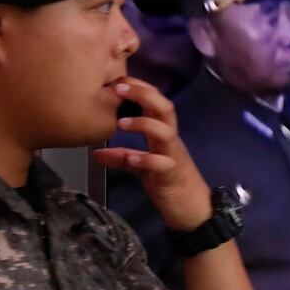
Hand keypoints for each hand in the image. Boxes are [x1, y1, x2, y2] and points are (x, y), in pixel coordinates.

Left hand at [93, 77, 211, 230]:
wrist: (194, 210)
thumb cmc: (169, 184)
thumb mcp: (141, 168)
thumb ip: (122, 157)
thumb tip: (95, 153)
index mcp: (163, 135)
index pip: (156, 103)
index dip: (140, 88)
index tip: (119, 79)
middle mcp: (170, 141)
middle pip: (165, 109)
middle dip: (143, 95)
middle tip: (119, 88)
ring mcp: (173, 156)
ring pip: (166, 132)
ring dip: (144, 124)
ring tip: (120, 123)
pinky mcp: (172, 175)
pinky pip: (162, 163)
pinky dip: (146, 159)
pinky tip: (131, 157)